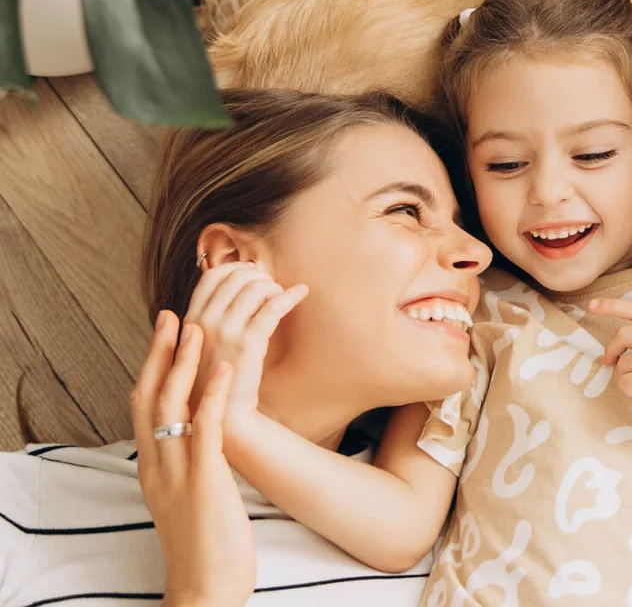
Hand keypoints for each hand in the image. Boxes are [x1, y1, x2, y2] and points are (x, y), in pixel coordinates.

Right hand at [132, 311, 255, 606]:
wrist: (207, 588)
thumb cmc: (208, 543)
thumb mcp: (190, 497)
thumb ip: (189, 466)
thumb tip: (200, 438)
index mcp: (153, 468)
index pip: (143, 408)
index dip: (151, 367)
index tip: (163, 333)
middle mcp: (157, 466)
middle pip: (148, 398)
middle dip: (158, 353)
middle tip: (171, 313)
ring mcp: (176, 474)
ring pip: (169, 408)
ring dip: (182, 364)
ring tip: (196, 326)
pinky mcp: (203, 482)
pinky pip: (205, 432)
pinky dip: (212, 397)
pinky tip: (227, 369)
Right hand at [183, 262, 307, 432]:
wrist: (224, 417)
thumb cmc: (218, 379)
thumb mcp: (202, 345)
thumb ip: (210, 316)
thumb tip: (235, 280)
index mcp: (189, 320)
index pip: (211, 276)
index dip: (236, 269)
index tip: (253, 273)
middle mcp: (203, 322)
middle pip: (236, 278)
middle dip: (258, 276)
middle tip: (271, 286)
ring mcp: (224, 332)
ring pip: (255, 288)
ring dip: (273, 286)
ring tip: (282, 295)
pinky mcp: (248, 344)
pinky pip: (272, 307)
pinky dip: (290, 296)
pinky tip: (301, 293)